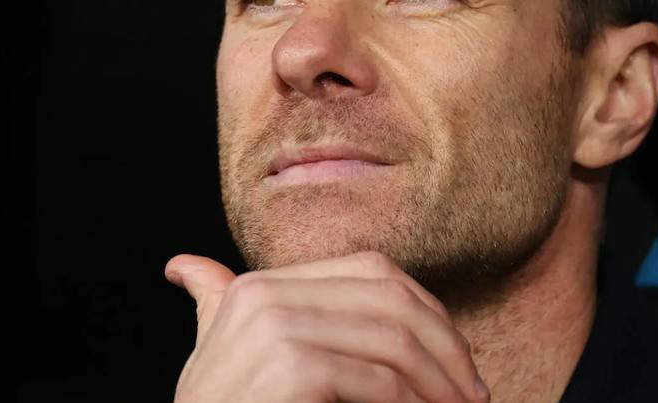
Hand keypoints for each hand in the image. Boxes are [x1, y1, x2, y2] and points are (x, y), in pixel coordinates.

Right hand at [165, 250, 489, 402]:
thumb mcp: (215, 354)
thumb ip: (213, 302)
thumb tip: (184, 267)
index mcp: (258, 286)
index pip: (372, 271)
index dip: (427, 310)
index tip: (454, 356)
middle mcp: (264, 296)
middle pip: (391, 300)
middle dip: (445, 346)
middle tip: (472, 393)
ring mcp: (275, 330)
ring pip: (393, 342)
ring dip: (440, 382)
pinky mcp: (291, 369)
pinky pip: (380, 383)